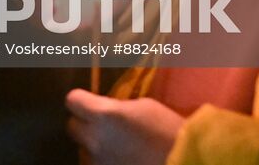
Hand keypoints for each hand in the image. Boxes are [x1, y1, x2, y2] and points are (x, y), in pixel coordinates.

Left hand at [65, 90, 183, 164]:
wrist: (186, 162)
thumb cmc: (168, 130)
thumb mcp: (142, 106)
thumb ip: (116, 107)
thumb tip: (104, 110)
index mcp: (103, 115)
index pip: (72, 100)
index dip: (81, 100)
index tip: (89, 102)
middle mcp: (95, 139)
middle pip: (72, 126)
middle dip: (84, 123)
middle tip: (103, 125)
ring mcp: (98, 161)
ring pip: (84, 149)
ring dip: (94, 145)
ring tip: (117, 146)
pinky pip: (96, 163)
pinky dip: (105, 160)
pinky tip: (122, 158)